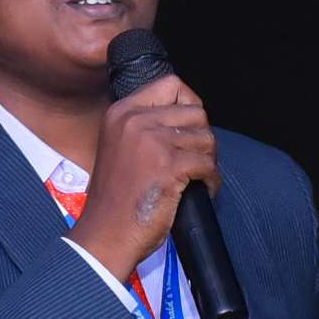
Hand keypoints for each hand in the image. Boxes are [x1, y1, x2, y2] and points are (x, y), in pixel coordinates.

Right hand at [72, 74, 217, 279]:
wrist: (106, 234)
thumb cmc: (115, 200)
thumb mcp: (119, 147)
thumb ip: (144, 127)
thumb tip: (186, 117)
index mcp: (121, 112)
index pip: (171, 85)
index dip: (189, 104)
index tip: (189, 128)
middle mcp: (135, 120)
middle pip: (195, 112)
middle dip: (202, 138)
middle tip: (196, 160)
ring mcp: (152, 141)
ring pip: (206, 138)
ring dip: (209, 161)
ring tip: (198, 178)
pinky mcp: (169, 166)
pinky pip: (208, 164)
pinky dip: (212, 180)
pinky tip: (202, 190)